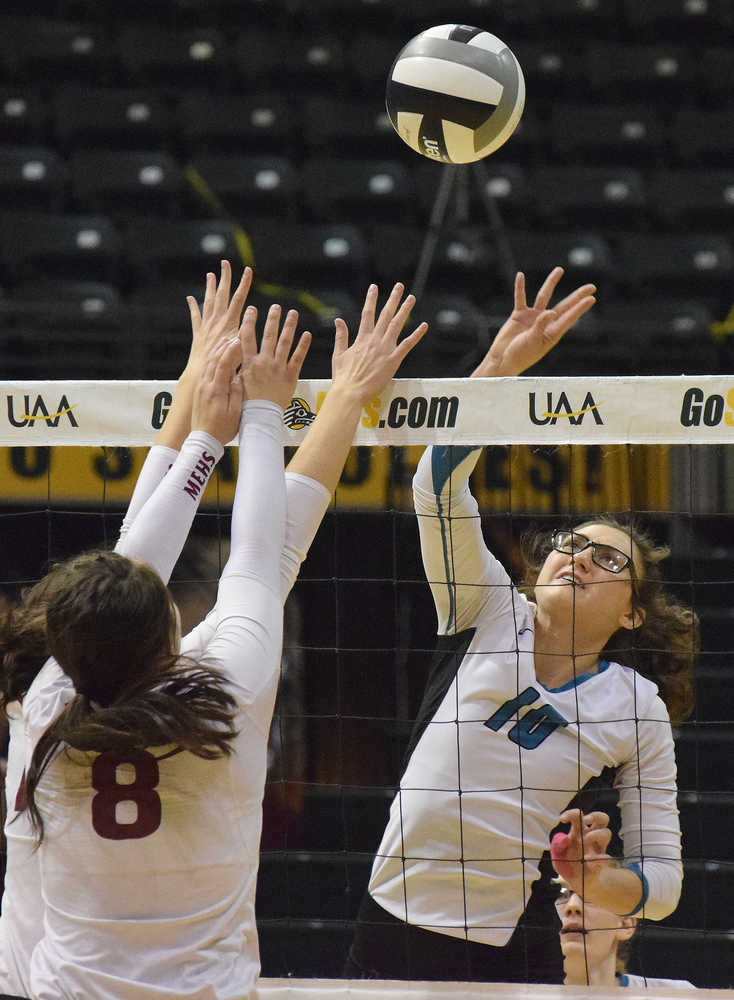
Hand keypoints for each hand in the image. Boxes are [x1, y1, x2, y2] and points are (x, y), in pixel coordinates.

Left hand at [184, 260, 252, 381]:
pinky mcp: (198, 334)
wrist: (202, 374)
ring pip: (208, 301)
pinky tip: (190, 298)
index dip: (244, 284)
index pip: (238, 299)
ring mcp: (206, 326)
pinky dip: (193, 306)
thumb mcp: (240, 350)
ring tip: (210, 275)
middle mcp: (217, 321)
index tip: (248, 270)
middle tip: (225, 263)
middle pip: (222, 295)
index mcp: (229, 323)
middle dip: (225, 278)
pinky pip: (195, 317)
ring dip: (210, 287)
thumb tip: (251, 317)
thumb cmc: (224, 366)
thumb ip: (245, 334)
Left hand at [191, 337, 244, 444]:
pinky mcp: (199, 390)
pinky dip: (212, 359)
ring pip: (208, 363)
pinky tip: (218, 356)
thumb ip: (236, 393)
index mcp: (216, 390)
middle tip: (233, 335)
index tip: (239, 340)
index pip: (224, 364)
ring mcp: (200, 387)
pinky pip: (205, 370)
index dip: (232, 351)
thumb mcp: (234, 413)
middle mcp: (205, 385)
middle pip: (214, 359)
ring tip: (226, 340)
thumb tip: (239, 378)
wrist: (203, 440)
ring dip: (217, 350)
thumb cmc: (221, 429)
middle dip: (224, 346)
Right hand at [240, 304, 310, 408]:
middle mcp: (264, 362)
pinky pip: (298, 358)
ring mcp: (278, 368)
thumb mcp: (236, 382)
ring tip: (292, 313)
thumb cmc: (246, 404)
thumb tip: (231, 354)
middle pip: (269, 335)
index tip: (251, 309)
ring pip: (285, 342)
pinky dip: (303, 345)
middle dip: (272, 319)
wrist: (260, 417)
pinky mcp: (291, 376)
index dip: (249, 322)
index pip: (247, 337)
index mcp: (249, 363)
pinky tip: (307, 334)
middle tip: (276, 307)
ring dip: (289, 326)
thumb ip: (236, 367)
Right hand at [331, 283, 427, 404]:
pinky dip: (416, 335)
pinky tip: (423, 325)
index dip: (371, 299)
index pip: (368, 313)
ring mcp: (385, 349)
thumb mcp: (338, 354)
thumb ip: (341, 336)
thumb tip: (338, 320)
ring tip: (411, 298)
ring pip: (397, 325)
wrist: (350, 392)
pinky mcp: (393, 360)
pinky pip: (407, 345)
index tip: (374, 287)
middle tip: (399, 286)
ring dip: (405, 310)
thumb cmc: (343, 377)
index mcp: (362, 338)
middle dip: (393, 299)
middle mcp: (375, 340)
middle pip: (386, 315)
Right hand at [472, 267, 595, 377]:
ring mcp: (532, 318)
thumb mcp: (533, 342)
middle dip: (577, 296)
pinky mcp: (519, 315)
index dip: (580, 308)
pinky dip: (520, 288)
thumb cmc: (520, 355)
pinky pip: (520, 298)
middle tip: (591, 287)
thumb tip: (551, 311)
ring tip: (559, 270)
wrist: (502, 359)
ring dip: (551, 283)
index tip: (592, 298)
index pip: (569, 317)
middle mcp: (545, 323)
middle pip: (564, 305)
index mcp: (552, 333)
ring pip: (544, 296)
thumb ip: (541, 326)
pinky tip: (520, 276)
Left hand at [551, 809, 613, 897]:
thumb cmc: (567, 864)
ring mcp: (599, 849)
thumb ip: (558, 845)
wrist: (578, 883)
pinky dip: (598, 858)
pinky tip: (588, 860)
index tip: (562, 819)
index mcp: (579, 832)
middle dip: (594, 816)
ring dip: (595, 834)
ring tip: (584, 841)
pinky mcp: (601, 863)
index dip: (571, 813)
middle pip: (602, 818)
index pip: (579, 816)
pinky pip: (606, 857)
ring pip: (606, 833)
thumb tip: (567, 839)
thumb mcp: (558, 854)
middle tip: (585, 821)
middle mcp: (591, 837)